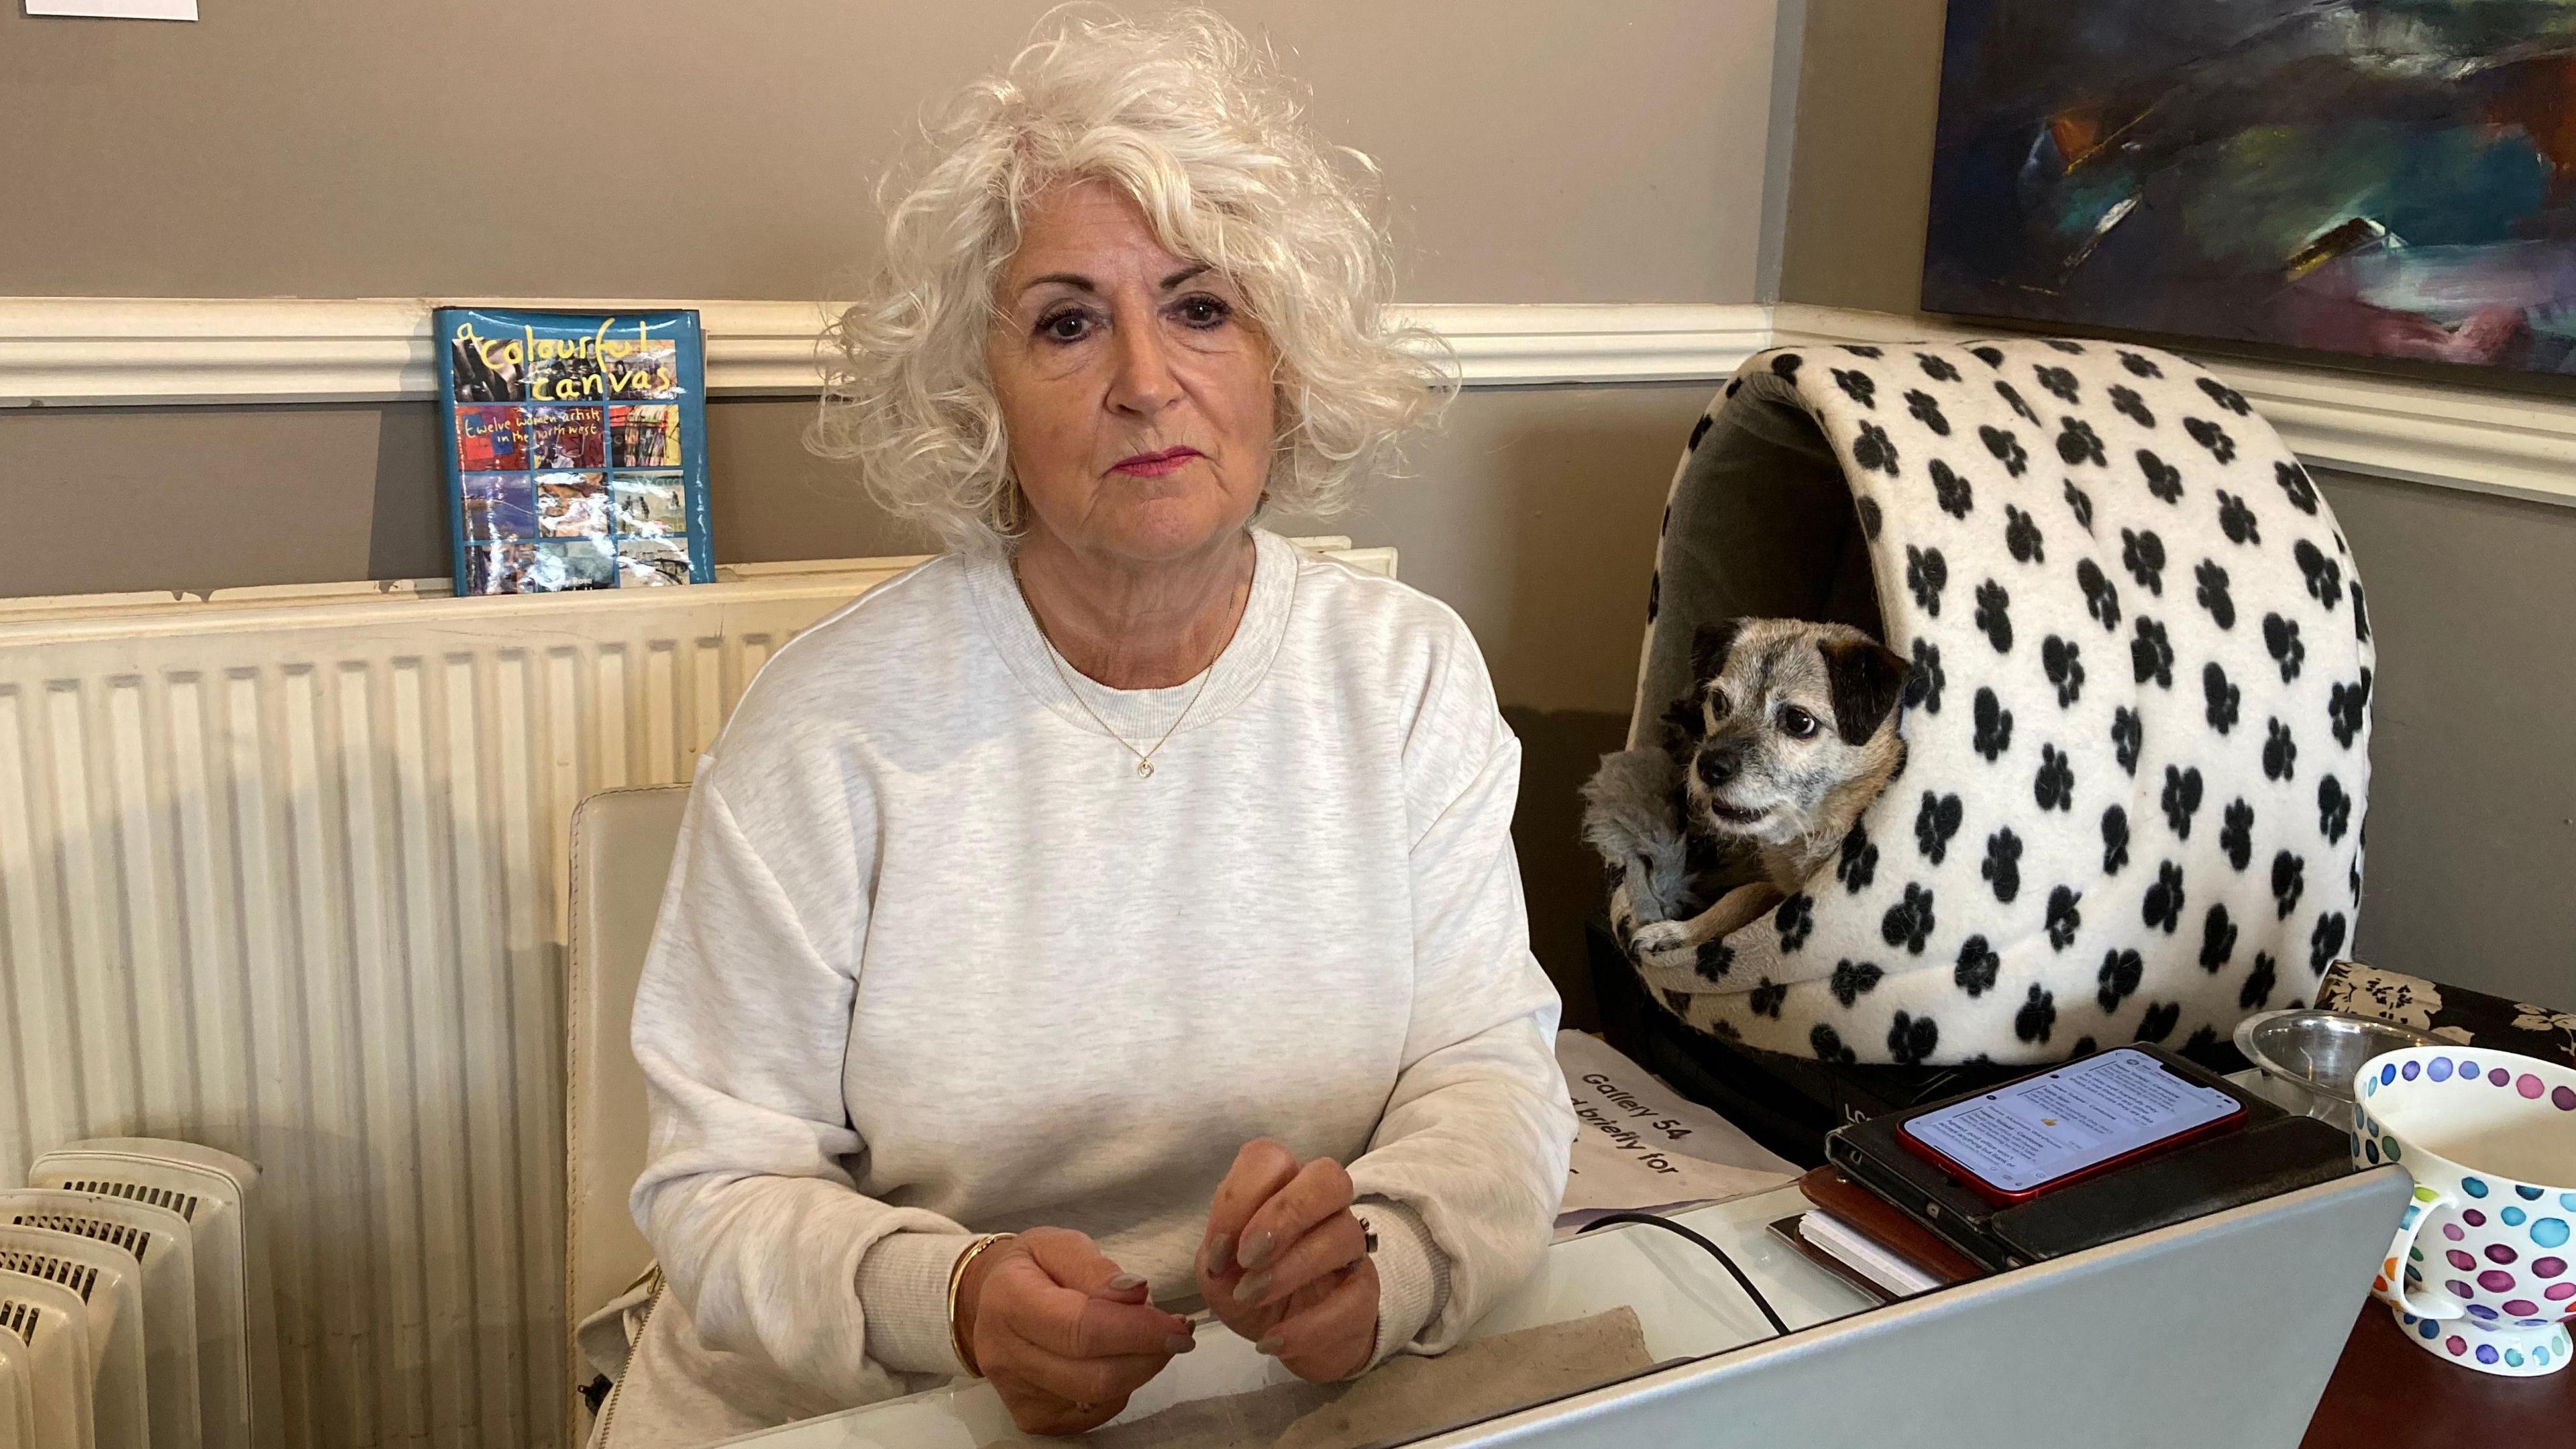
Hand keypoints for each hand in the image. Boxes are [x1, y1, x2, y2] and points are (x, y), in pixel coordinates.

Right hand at [955, 1227, 1194, 1434]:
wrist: (991, 1300)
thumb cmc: (1033, 1268)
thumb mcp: (1060, 1245)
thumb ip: (1097, 1269)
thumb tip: (1136, 1293)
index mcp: (1008, 1302)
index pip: (1081, 1328)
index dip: (1137, 1331)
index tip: (1178, 1326)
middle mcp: (1004, 1355)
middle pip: (1093, 1375)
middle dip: (1148, 1356)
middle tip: (1176, 1333)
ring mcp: (1016, 1393)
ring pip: (1099, 1398)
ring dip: (1139, 1369)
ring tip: (1149, 1338)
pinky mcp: (1033, 1417)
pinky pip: (1095, 1411)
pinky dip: (1121, 1385)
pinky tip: (1121, 1358)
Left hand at [1195, 1139, 1379, 1382]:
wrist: (1287, 1338)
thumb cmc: (1250, 1291)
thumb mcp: (1218, 1274)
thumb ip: (1215, 1255)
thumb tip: (1223, 1254)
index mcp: (1280, 1187)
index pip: (1269, 1158)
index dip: (1239, 1197)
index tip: (1217, 1249)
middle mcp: (1322, 1207)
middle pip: (1327, 1177)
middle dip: (1284, 1214)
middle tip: (1248, 1257)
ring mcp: (1349, 1247)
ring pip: (1343, 1234)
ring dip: (1290, 1269)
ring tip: (1251, 1298)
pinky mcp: (1365, 1292)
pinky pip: (1354, 1299)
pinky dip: (1309, 1325)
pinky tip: (1273, 1341)